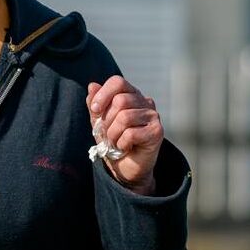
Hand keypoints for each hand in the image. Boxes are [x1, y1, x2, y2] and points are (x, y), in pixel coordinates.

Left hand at [87, 76, 163, 193]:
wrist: (125, 167)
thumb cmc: (113, 141)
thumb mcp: (99, 122)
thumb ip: (95, 104)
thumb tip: (92, 86)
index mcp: (131, 95)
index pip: (118, 82)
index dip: (103, 94)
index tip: (95, 110)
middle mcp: (145, 102)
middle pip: (120, 101)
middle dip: (107, 121)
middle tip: (109, 134)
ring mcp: (153, 116)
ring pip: (125, 117)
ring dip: (113, 134)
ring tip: (116, 142)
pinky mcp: (157, 132)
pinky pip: (131, 133)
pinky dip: (122, 143)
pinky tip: (126, 147)